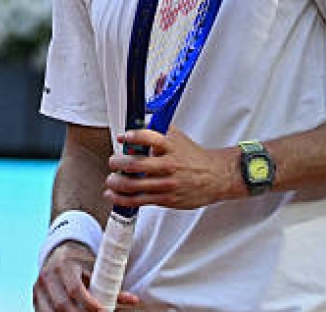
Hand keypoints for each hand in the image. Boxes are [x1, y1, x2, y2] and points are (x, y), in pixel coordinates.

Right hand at [33, 241, 139, 310]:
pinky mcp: (34, 298)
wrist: (58, 254)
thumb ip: (111, 287)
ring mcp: (38, 288)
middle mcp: (48, 275)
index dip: (89, 304)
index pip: (75, 289)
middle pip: (62, 305)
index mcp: (64, 265)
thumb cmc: (81, 264)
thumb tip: (133, 300)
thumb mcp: (94, 270)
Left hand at [105, 127, 241, 209]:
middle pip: (136, 164)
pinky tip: (114, 195)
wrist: (214, 177)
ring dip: (117, 182)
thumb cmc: (193, 157)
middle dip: (118, 163)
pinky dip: (122, 198)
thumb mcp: (177, 138)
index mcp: (171, 147)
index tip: (123, 137)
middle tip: (113, 161)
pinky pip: (139, 200)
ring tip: (111, 179)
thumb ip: (158, 130)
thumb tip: (136, 124)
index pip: (150, 138)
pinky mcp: (165, 199)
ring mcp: (166, 184)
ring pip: (134, 185)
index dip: (134, 136)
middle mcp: (168, 165)